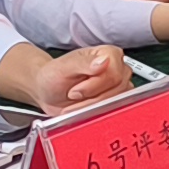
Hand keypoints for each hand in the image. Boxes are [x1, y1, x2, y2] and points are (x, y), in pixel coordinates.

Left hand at [3, 43, 134, 111]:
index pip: (114, 73)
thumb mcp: (63, 68)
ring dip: (91, 107)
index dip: (94, 85)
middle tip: (73, 96)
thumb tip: (104, 61)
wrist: (48, 93)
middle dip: (91, 98)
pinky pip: (114, 112)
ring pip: (115, 102)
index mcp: (109, 54)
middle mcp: (118, 69)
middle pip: (116, 89)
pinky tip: (82, 111)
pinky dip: (96, 114)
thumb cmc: (54, 76)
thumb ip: (83, 63)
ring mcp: (119, 86)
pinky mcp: (116, 102)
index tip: (75, 90)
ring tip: (75, 105)